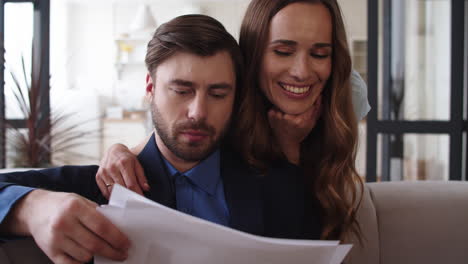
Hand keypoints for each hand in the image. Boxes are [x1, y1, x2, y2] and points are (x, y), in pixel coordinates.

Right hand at [12, 190, 129, 263]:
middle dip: (112, 251)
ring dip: (98, 256)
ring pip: (85, 255)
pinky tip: (89, 257)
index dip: (117, 237)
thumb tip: (118, 230)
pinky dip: (83, 262)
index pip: (102, 226)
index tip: (126, 244)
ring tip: (105, 252)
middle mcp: (64, 223)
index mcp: (75, 207)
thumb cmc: (63, 205)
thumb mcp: (81, 202)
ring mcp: (56, 239)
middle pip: (95, 244)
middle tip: (122, 254)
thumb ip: (98, 214)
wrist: (34, 210)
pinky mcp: (50, 251)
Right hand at [96, 143, 148, 198]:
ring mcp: (104, 172)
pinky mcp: (98, 176)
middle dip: (128, 196)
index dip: (136, 193)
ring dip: (119, 198)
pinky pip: (104, 191)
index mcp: (124, 163)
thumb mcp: (136, 164)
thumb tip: (145, 188)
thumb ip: (141, 177)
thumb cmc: (127, 158)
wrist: (113, 150)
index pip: (131, 183)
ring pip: (112, 191)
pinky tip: (116, 197)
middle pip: (121, 188)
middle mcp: (112, 167)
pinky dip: (111, 196)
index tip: (141, 199)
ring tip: (126, 201)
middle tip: (134, 202)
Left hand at [268, 95, 321, 163]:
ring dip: (288, 104)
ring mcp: (278, 116)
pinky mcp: (270, 114)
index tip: (307, 104)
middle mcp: (288, 118)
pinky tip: (282, 114)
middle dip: (297, 103)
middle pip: (295, 102)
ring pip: (286, 102)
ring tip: (290, 112)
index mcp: (300, 120)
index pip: (306, 103)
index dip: (308, 103)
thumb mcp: (312, 123)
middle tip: (297, 108)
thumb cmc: (300, 132)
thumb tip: (319, 96)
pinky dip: (280, 107)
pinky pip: (277, 105)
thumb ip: (317, 109)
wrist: (286, 142)